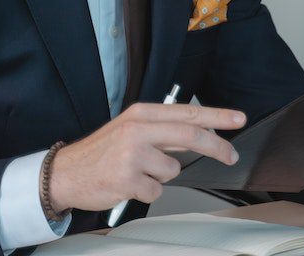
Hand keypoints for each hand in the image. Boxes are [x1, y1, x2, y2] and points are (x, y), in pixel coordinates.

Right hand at [48, 102, 244, 210]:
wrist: (65, 173)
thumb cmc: (101, 152)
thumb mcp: (130, 129)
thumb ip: (162, 130)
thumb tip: (199, 133)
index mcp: (142, 114)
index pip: (188, 113)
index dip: (218, 116)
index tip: (239, 119)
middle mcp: (138, 130)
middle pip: (191, 136)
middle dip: (217, 147)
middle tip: (231, 156)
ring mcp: (132, 155)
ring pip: (173, 170)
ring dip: (161, 176)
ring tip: (137, 171)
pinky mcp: (127, 180)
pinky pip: (157, 190)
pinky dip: (147, 191)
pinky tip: (128, 184)